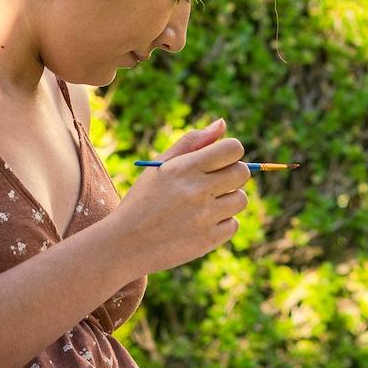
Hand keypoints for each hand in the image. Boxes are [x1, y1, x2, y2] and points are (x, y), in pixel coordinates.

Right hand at [106, 118, 249, 275]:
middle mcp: (197, 191)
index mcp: (185, 168)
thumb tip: (222, 124)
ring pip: (241, 199)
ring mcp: (205, 217)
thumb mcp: (160, 166)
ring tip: (202, 206)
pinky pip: (233, 224)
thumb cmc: (143, 200)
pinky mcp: (208, 240)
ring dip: (227, 200)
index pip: (233, 149)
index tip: (218, 161)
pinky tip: (199, 224)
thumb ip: (191, 142)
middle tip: (212, 183)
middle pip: (242, 172)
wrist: (125, 244)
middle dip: (232, 174)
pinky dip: (221, 224)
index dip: (229, 153)